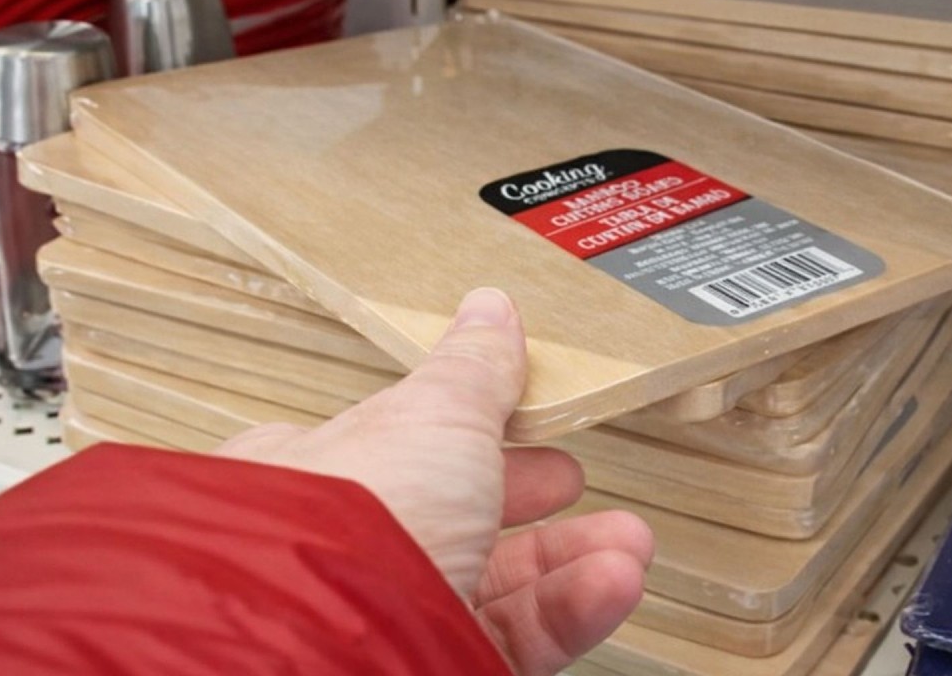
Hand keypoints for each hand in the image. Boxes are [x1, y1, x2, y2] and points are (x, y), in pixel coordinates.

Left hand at [216, 288, 652, 674]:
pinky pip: (513, 639)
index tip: (521, 421)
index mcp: (323, 474)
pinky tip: (613, 580)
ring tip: (628, 543)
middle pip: (455, 519)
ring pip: (494, 587)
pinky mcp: (435, 667)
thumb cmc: (356, 515)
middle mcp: (349, 552)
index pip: (402, 447)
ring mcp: (391, 615)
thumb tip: (491, 310)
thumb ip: (473, 370)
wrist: (330, 646)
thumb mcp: (433, 415)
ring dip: (570, 558)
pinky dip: (569, 610)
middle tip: (570, 478)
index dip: (467, 433)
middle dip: (527, 495)